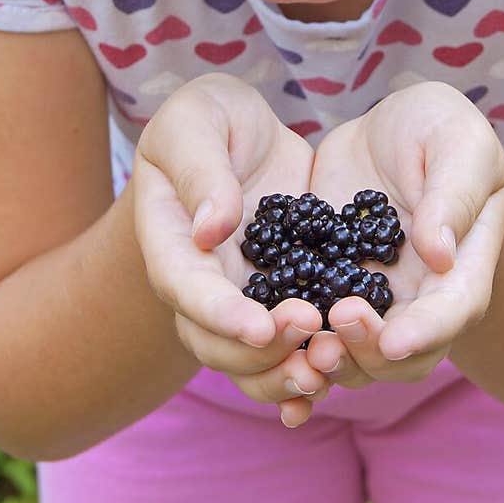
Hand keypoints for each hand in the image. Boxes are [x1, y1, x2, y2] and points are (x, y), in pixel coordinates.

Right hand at [133, 72, 331, 424]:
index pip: (185, 286)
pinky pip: (285, 350)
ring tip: (327, 366)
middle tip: (310, 328)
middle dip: (260, 351)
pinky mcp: (282, 296)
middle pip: (215, 342)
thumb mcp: (196, 120)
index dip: (218, 313)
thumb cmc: (207, 117)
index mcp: (171, 240)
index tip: (258, 327)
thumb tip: (213, 230)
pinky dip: (304, 374)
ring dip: (284, 374)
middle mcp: (201, 282)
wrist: (241, 128)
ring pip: (250, 361)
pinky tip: (332, 385)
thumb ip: (201, 170)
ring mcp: (241, 296)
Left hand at [303, 81, 503, 386]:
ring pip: (353, 354)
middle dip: (367, 352)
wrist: (387, 126)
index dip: (426, 332)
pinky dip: (288, 346)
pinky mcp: (323, 284)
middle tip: (334, 325)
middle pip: (401, 353)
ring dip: (328, 359)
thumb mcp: (458, 144)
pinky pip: (309, 326)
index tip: (393, 341)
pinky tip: (259, 344)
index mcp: (461, 266)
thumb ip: (454, 196)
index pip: (454, 311)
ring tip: (296, 338)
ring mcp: (367, 297)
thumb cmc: (440, 127)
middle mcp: (417, 297)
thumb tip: (440, 255)